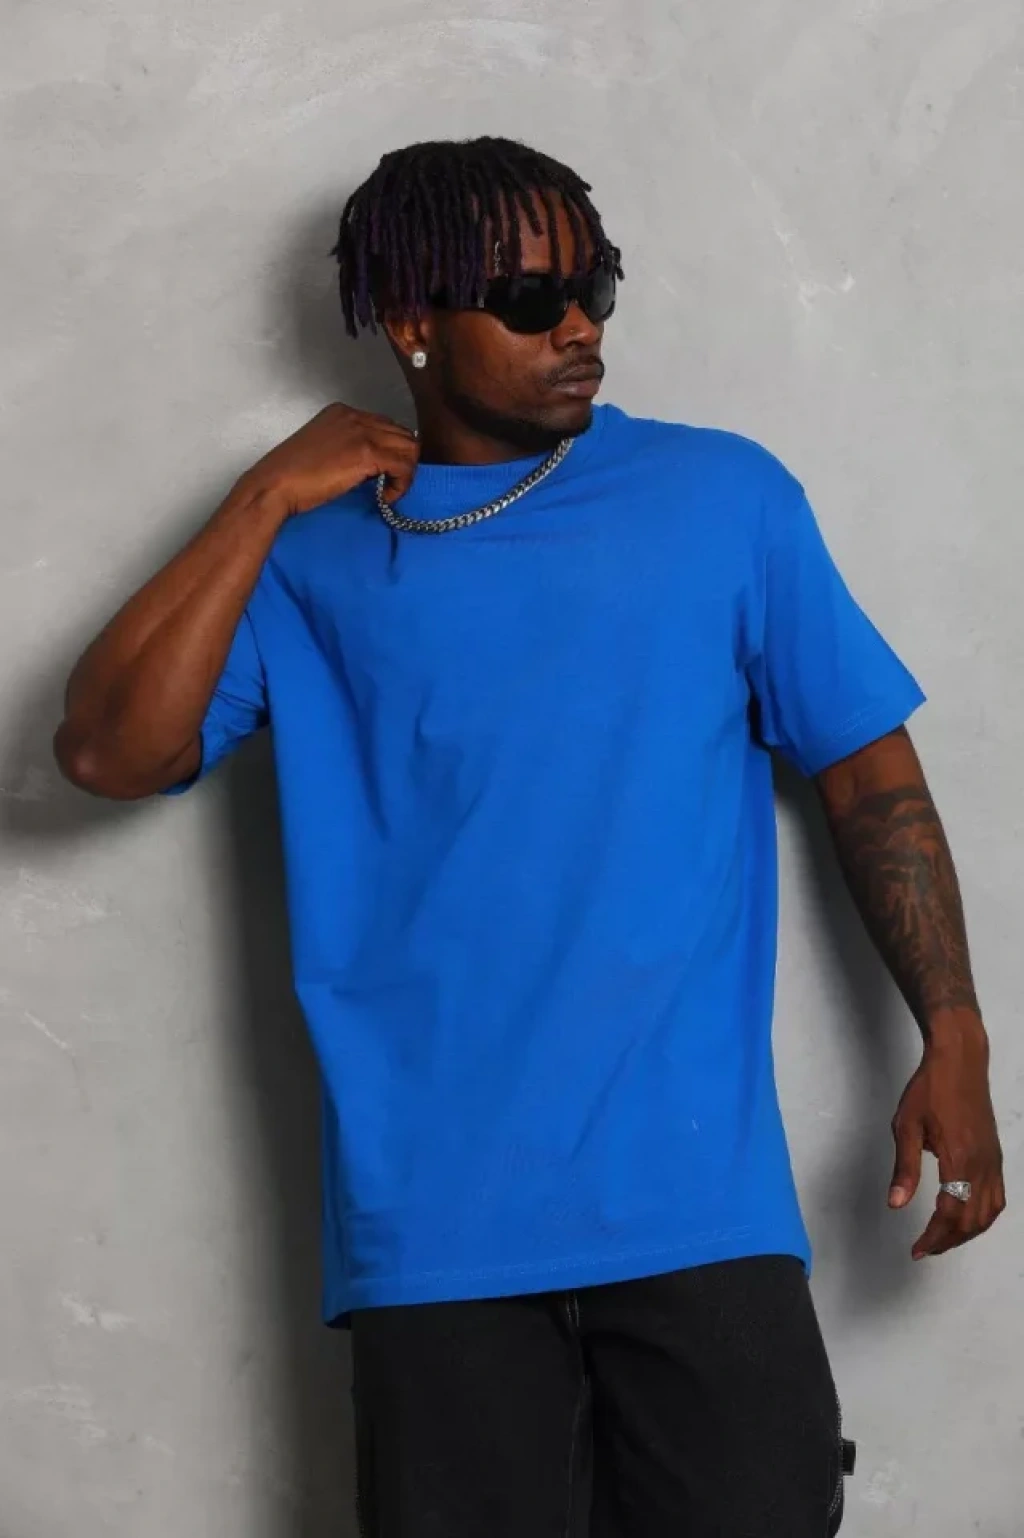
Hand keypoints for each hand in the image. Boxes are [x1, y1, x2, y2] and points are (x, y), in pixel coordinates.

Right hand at [245, 402, 418, 514]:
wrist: (275, 485)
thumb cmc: (292, 476)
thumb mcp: (323, 449)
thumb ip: (347, 447)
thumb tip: (370, 465)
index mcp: (342, 412)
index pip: (386, 426)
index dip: (390, 451)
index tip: (382, 474)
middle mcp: (355, 416)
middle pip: (403, 434)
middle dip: (403, 461)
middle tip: (389, 484)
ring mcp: (362, 432)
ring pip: (409, 447)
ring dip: (405, 473)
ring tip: (388, 491)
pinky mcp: (367, 452)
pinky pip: (404, 466)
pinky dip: (401, 484)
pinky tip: (385, 497)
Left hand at [888, 1022, 1004, 1257]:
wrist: (960, 1061)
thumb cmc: (929, 1089)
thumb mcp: (906, 1126)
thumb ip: (904, 1168)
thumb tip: (896, 1204)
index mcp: (959, 1160)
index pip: (950, 1213)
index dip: (934, 1237)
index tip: (917, 1250)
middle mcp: (982, 1165)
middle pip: (972, 1220)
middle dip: (949, 1240)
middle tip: (925, 1248)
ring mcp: (993, 1161)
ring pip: (989, 1212)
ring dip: (967, 1232)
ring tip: (943, 1238)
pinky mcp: (996, 1155)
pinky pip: (998, 1197)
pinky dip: (984, 1216)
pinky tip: (967, 1217)